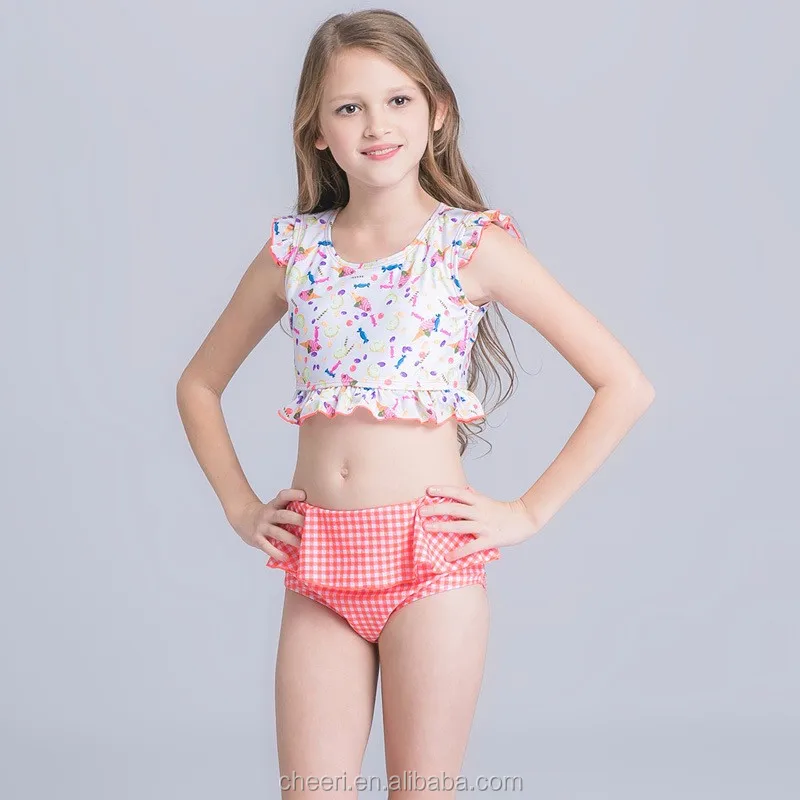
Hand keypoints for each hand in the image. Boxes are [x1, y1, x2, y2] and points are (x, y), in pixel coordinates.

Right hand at [228, 488, 305, 561]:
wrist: (243, 517)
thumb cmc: (268, 515)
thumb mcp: (276, 507)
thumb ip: (290, 510)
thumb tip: (315, 516)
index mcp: (274, 505)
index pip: (283, 496)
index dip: (293, 494)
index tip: (304, 495)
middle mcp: (268, 514)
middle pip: (283, 515)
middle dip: (296, 519)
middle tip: (309, 523)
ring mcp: (262, 526)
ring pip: (277, 532)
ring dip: (290, 539)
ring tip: (302, 544)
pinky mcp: (256, 538)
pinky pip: (267, 546)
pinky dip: (276, 552)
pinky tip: (286, 557)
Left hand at [420, 484, 538, 560]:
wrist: (525, 520)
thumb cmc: (504, 511)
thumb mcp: (488, 501)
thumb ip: (475, 496)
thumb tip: (465, 489)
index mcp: (478, 501)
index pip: (458, 492)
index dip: (443, 490)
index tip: (428, 490)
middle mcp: (479, 511)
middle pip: (454, 508)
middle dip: (436, 509)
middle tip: (420, 510)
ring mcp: (484, 526)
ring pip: (459, 525)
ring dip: (442, 526)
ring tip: (427, 527)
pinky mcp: (489, 540)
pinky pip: (471, 546)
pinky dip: (459, 552)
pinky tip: (447, 557)